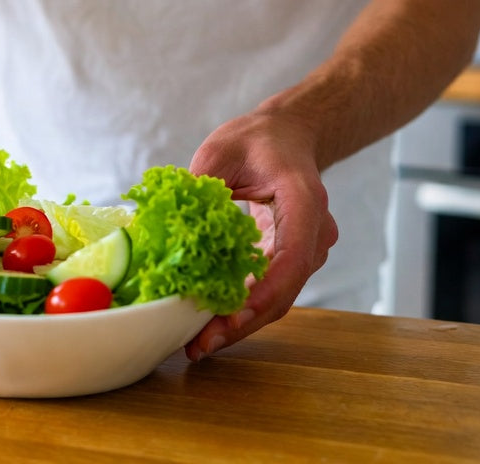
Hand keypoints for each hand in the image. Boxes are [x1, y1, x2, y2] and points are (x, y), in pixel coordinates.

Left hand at [183, 110, 338, 360]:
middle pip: (285, 289)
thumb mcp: (220, 152)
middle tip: (201, 344)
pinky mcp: (292, 258)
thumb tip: (165, 226)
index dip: (265, 293)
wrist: (288, 136)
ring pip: (279, 297)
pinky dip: (243, 309)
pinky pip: (271, 290)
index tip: (232, 317)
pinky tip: (210, 323)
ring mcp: (308, 248)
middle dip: (244, 322)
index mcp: (303, 200)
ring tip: (199, 343)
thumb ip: (198, 187)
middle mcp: (314, 231)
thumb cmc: (257, 140)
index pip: (293, 257)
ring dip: (241, 322)